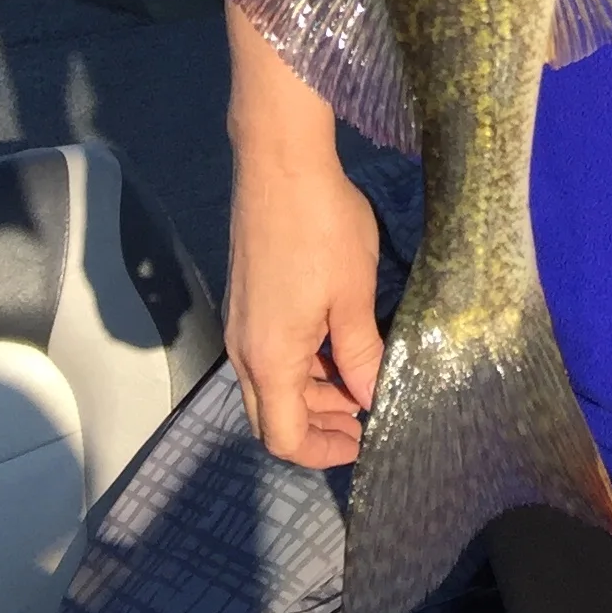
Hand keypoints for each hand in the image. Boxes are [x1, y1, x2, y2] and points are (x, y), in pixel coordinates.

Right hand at [219, 0, 383, 465]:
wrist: (278, 161)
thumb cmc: (321, 228)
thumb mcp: (354, 296)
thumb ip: (360, 354)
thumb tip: (370, 398)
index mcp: (268, 359)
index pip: (283, 437)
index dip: (322, 451)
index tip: (363, 442)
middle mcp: (243, 349)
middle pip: (272, 413)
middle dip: (319, 423)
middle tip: (367, 414)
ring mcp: (242, 320)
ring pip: (271, 380)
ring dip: (312, 390)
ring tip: (362, 378)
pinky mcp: (248, 294)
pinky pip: (270, 348)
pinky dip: (302, 360)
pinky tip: (339, 341)